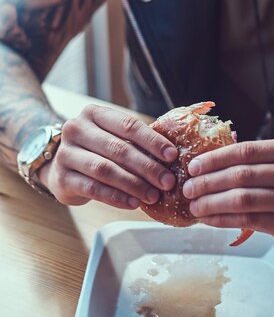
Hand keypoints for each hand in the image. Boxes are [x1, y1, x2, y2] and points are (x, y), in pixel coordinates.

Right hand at [38, 104, 177, 209]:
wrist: (59, 166)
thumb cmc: (95, 149)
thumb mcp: (111, 136)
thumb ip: (134, 141)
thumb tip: (171, 156)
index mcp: (94, 113)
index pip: (128, 125)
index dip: (152, 141)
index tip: (172, 156)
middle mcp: (76, 129)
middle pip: (118, 149)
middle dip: (147, 167)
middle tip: (167, 181)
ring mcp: (66, 154)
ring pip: (105, 170)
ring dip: (134, 184)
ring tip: (153, 195)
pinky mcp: (61, 179)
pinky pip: (93, 189)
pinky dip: (116, 197)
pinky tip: (133, 203)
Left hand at [182, 138, 273, 251]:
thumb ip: (262, 159)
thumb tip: (215, 159)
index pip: (245, 150)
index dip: (215, 158)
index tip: (194, 166)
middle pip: (240, 175)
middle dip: (208, 181)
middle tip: (188, 188)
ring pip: (242, 199)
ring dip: (212, 203)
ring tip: (194, 206)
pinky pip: (250, 221)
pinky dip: (224, 219)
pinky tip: (210, 220)